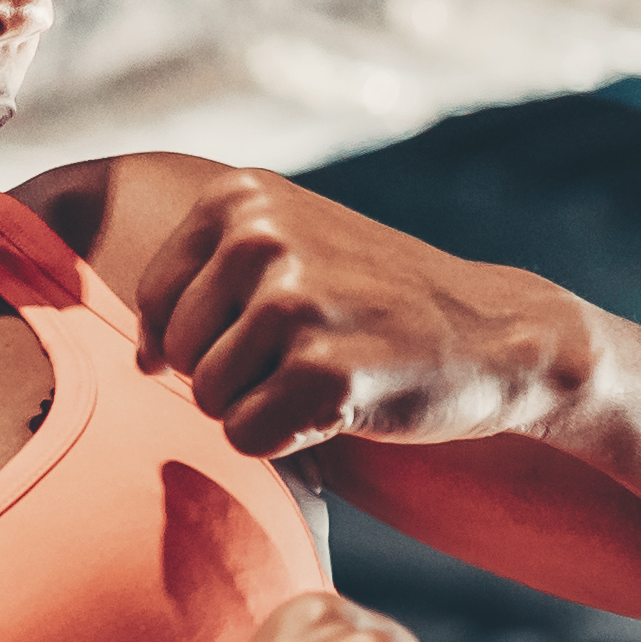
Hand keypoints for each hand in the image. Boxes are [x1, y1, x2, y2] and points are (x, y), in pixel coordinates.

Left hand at [127, 166, 598, 460]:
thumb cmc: (383, 304)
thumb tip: (141, 360)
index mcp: (241, 198)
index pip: (157, 303)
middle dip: (235, 377)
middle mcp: (260, 238)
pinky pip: (248, 438)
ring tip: (330, 378)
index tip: (278, 335)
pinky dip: (290, 443)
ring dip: (265, 409)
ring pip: (208, 400)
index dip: (205, 341)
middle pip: (179, 355)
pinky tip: (346, 407)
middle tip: (314, 358)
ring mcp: (294, 303)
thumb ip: (209, 280)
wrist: (499, 335)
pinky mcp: (324, 371)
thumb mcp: (295, 249)